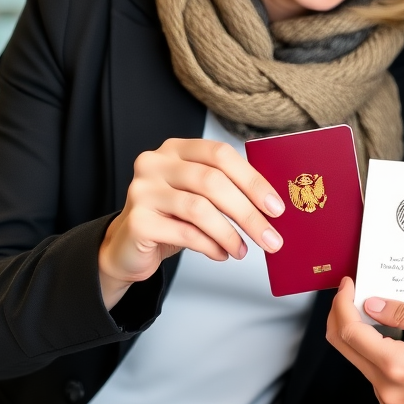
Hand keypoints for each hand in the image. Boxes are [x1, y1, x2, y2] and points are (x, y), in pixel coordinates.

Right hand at [98, 138, 285, 308]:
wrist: (127, 246)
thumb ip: (227, 190)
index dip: (252, 180)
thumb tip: (271, 206)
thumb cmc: (171, 217)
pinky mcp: (137, 221)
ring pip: (199, 209)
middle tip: (270, 237)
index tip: (276, 207)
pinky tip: (222, 254)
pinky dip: (210, 246)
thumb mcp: (198, 195)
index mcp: (176, 149)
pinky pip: (184, 233)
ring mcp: (142, 190)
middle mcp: (156, 163)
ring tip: (243, 250)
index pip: (220, 154)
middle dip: (248, 213)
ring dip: (229, 233)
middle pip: (213, 182)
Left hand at [326, 278, 403, 403]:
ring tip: (367, 304)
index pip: (350, 332)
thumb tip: (371, 304)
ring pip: (356, 358)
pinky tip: (381, 328)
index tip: (348, 283)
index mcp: (397, 367)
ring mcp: (388, 400)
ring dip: (355, 330)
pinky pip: (371, 370)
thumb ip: (403, 313)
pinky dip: (369, 346)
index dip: (342, 304)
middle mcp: (386, 388)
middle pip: (344, 347)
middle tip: (350, 290)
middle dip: (340, 315)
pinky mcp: (394, 402)